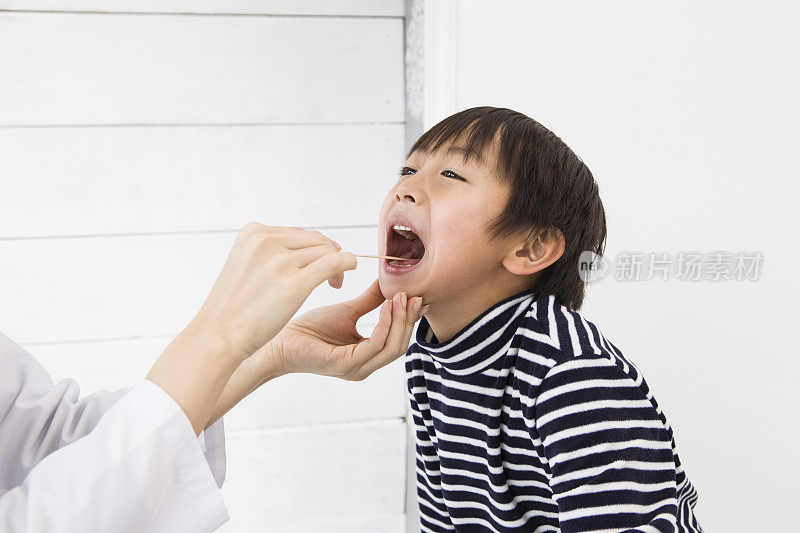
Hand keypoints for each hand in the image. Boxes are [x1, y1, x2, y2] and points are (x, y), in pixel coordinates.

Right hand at [190, 222, 356, 361]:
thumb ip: (271, 253)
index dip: (314, 249)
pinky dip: (348, 263)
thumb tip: (309, 246)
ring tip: (334, 284)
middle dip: (328, 255)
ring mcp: (280, 261)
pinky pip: (335, 262)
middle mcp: (266, 240)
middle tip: (332, 279)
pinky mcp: (295, 282)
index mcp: (253, 232)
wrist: (218, 336)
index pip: (298, 234)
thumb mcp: (246, 266)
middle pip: (315, 240)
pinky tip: (351, 269)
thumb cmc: (234, 308)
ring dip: (337, 265)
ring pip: (326, 251)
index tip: (317, 268)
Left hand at [258, 278, 428, 380]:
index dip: (411, 319)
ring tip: (400, 297)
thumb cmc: (310, 329)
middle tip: (412, 294)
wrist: (279, 340)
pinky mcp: (344, 365)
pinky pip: (374, 345)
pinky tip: (385, 307)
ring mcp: (356, 369)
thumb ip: (370, 301)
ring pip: (391, 347)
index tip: (417, 295)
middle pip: (399, 346)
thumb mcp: (347, 311)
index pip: (398, 340)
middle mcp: (365, 367)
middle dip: (409, 319)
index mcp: (367, 357)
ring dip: (399, 321)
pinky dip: (384, 325)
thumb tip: (389, 282)